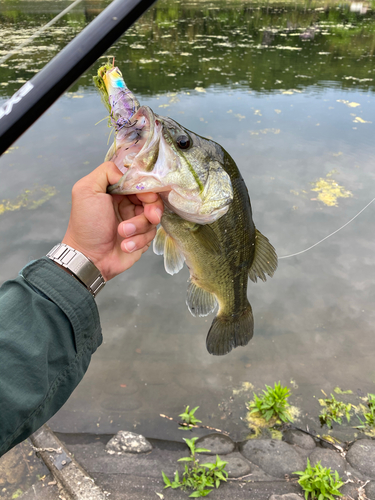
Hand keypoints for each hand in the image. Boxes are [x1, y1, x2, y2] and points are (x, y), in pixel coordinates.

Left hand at [62, 162, 162, 280]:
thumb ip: (106, 172)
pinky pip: (151, 235)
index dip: (147, 189)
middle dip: (151, 209)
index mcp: (117, 191)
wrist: (88, 257)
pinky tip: (124, 245)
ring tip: (122, 234)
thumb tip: (128, 174)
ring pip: (153, 218)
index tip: (147, 197)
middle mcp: (128, 204)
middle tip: (149, 217)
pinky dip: (138, 241)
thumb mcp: (86, 190)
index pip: (140, 183)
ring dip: (138, 227)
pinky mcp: (141, 238)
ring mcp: (136, 222)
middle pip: (152, 200)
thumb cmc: (86, 225)